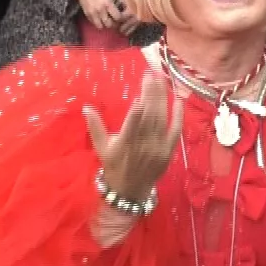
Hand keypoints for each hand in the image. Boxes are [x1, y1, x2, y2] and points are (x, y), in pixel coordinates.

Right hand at [75, 0, 121, 31]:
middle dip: (114, 24)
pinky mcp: (87, 15)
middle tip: (116, 20)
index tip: (122, 15)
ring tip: (109, 20)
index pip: (117, 17)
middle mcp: (100, 10)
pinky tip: (102, 18)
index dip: (122, 18)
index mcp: (107, 3)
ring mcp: (93, 14)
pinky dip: (99, 23)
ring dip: (106, 25)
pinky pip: (94, 24)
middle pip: (110, 25)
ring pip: (101, 26)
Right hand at [84, 69, 183, 204]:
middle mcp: (143, 147)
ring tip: (162, 79)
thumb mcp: (101, 147)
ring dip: (162, 99)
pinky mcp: (168, 151)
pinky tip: (178, 100)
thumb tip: (86, 107)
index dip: (136, 114)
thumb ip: (95, 127)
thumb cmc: (114, 166)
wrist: (130, 190)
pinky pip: (175, 132)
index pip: (132, 127)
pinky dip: (178, 116)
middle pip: (149, 117)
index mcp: (125, 145)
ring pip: (162, 120)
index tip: (139, 97)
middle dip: (151, 94)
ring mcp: (158, 149)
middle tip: (151, 74)